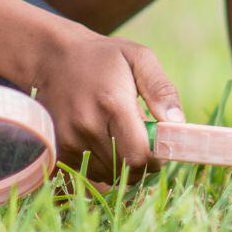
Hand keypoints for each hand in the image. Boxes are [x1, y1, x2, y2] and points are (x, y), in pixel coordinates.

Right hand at [27, 19, 183, 182]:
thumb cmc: (103, 57)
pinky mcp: (59, 148)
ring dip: (121, 163)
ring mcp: (69, 139)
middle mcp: (87, 125)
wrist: (53, 57)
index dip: (155, 159)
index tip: (159, 148)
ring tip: (118, 135)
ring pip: (108, 174)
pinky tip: (101, 139)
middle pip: (124, 169)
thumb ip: (161, 89)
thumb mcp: (139, 58)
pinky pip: (89, 171)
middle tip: (141, 140)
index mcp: (112, 104)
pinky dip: (102, 163)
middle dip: (140, 162)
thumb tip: (177, 123)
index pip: (139, 156)